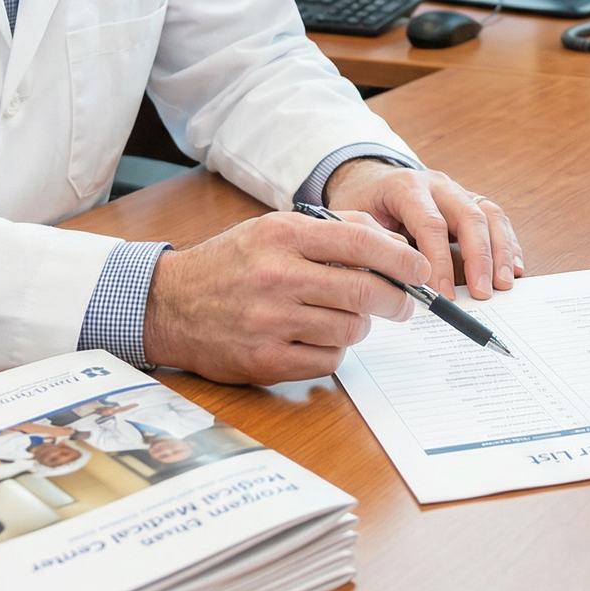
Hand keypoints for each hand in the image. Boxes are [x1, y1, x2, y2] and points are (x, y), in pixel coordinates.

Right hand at [142, 209, 427, 383]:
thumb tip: (394, 243)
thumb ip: (334, 230)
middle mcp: (278, 276)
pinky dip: (335, 352)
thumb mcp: (275, 229)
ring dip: (360, 325)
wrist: (167, 304)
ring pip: (350, 329)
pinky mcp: (264, 361)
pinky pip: (327, 361)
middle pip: (364, 292)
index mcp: (283, 236)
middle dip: (396, 299)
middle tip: (403, 303)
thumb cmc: (231, 263)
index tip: (422, 269)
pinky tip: (320, 339)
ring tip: (346, 316)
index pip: (361, 244)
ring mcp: (270, 321)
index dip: (402, 259)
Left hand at [324, 158, 523, 299]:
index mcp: (406, 186)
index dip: (439, 261)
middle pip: (468, 216)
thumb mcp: (354, 222)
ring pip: (489, 215)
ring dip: (500, 252)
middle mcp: (437, 184)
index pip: (430, 223)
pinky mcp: (470, 201)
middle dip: (479, 258)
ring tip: (503, 285)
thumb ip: (372, 248)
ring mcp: (457, 191)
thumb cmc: (362, 205)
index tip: (442, 294)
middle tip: (482, 292)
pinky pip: (496, 218)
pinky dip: (508, 244)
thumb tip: (396, 288)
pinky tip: (512, 269)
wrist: (369, 180)